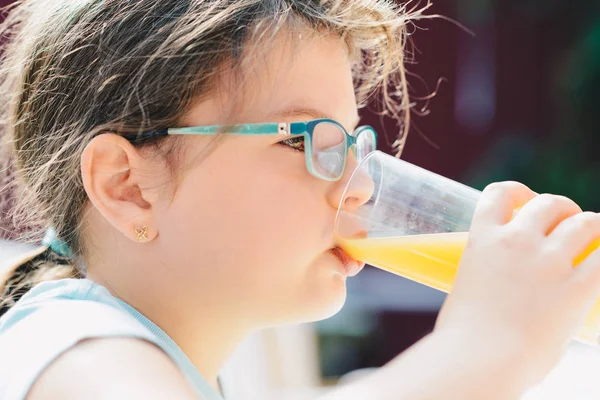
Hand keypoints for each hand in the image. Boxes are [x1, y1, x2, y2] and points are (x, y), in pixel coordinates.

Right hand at [435, 181, 599, 384]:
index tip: (525, 200)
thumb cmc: (464, 336)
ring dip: (590, 225)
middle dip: (561, 209)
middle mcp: (516, 241)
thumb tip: (505, 290)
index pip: (500, 193)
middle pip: (549, 202)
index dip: (518, 191)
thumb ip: (488, 278)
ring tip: (590, 238)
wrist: (479, 359)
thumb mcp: (467, 288)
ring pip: (585, 221)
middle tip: (564, 225)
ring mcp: (548, 261)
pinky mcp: (577, 287)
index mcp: (483, 239)